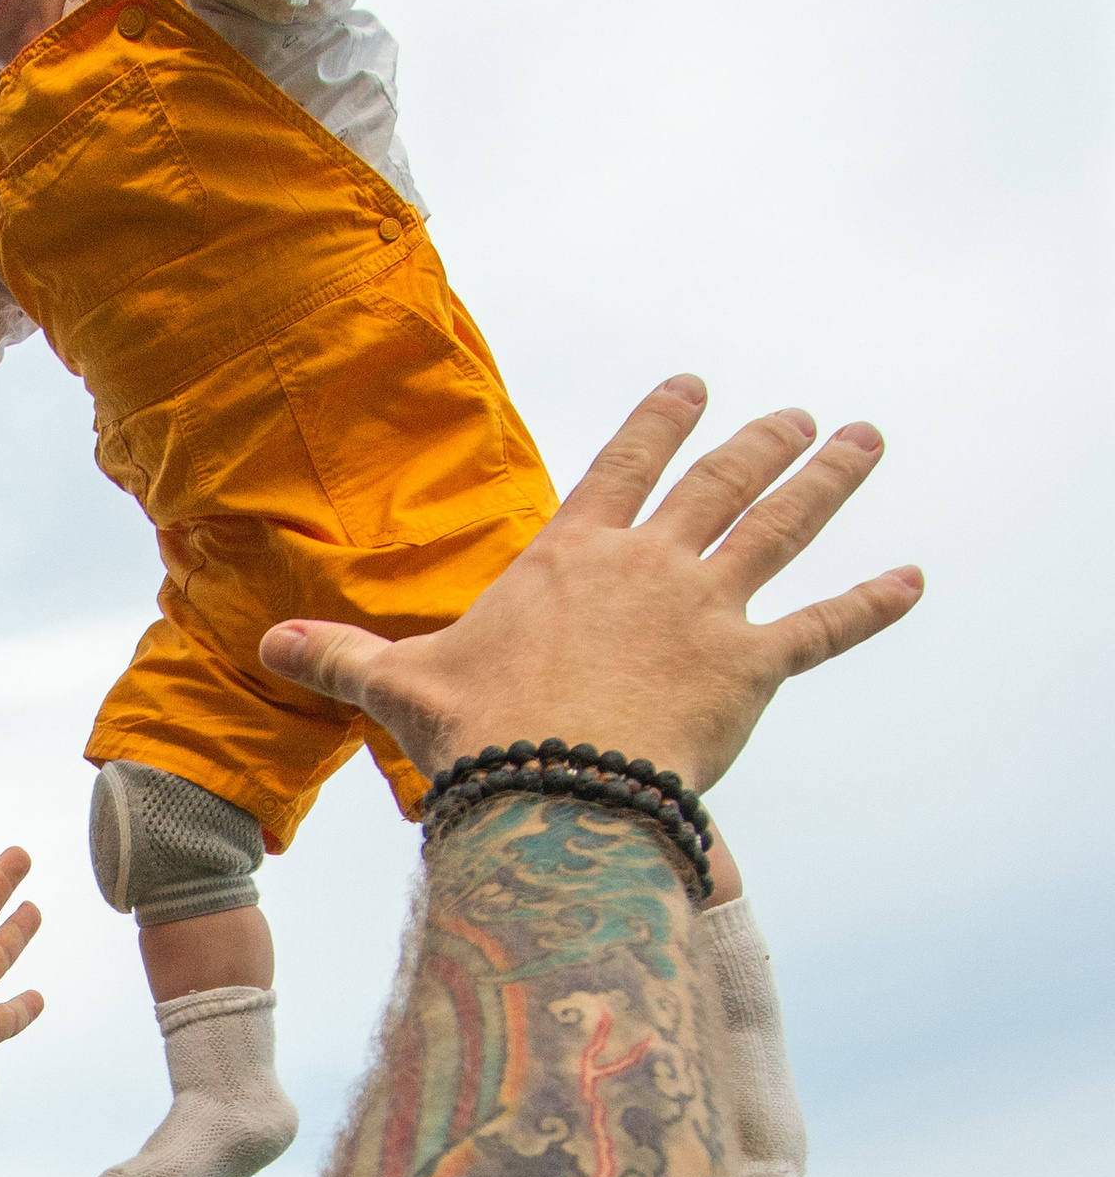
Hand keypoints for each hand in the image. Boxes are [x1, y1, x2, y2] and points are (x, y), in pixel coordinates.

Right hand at [258, 378, 923, 793]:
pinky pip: (825, 629)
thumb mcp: (400, 689)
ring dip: (828, 480)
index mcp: (572, 558)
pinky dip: (873, 604)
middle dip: (760, 442)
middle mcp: (649, 565)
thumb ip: (341, 660)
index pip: (623, 467)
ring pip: (782, 527)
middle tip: (794, 415)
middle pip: (717, 483)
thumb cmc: (477, 739)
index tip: (695, 384)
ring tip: (864, 439)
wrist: (551, 792)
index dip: (660, 421)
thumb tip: (262, 646)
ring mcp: (707, 608)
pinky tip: (913, 580)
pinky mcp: (753, 668)